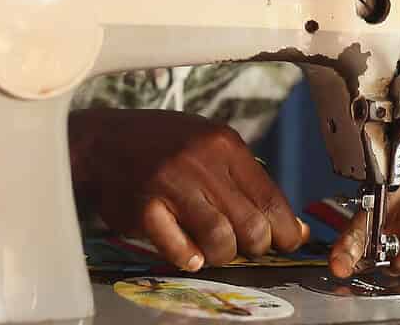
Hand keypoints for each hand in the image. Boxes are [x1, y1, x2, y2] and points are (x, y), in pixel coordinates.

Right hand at [69, 108, 308, 270]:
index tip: (283, 242)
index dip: (284, 231)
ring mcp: (171, 183)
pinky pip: (179, 249)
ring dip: (221, 255)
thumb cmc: (166, 145)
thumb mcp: (210, 145)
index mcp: (224, 144)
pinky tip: (187, 253)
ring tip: (211, 249)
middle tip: (241, 246)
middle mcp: (201, 161)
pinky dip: (188, 258)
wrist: (106, 140)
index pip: (271, 199)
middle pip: (251, 226)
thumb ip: (248, 181)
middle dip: (253, 248)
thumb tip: (293, 227)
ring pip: (220, 241)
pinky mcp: (144, 208)